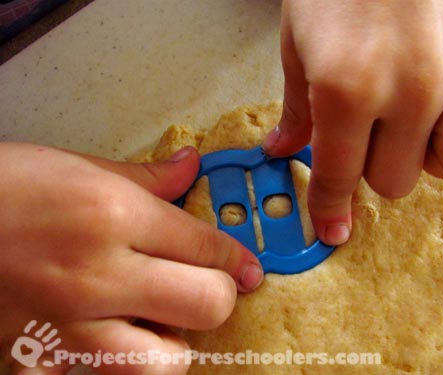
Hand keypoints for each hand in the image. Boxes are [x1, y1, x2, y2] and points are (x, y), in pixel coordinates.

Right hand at [0, 143, 262, 373]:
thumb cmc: (2, 187)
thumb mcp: (78, 167)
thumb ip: (146, 175)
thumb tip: (192, 166)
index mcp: (111, 215)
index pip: (206, 247)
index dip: (237, 257)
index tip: (249, 267)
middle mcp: (96, 274)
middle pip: (206, 304)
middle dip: (217, 295)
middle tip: (204, 286)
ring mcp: (66, 327)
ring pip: (164, 362)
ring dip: (173, 341)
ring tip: (158, 319)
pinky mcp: (39, 362)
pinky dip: (124, 363)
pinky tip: (113, 337)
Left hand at [265, 0, 442, 244]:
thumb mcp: (295, 52)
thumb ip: (297, 111)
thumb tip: (284, 153)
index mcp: (347, 92)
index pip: (340, 176)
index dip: (331, 210)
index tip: (332, 231)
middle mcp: (408, 91)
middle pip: (398, 180)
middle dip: (373, 170)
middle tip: (362, 140)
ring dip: (430, 160)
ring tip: (410, 133)